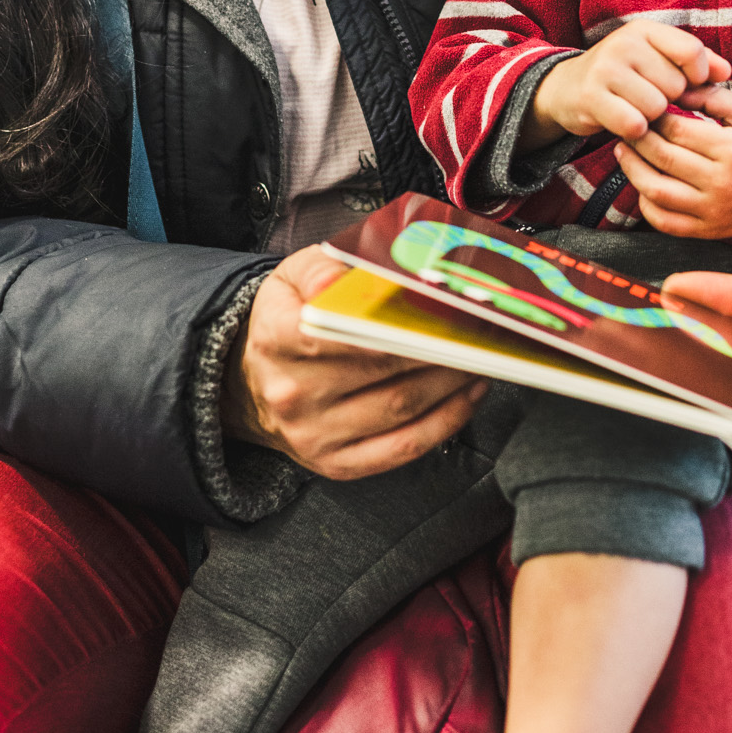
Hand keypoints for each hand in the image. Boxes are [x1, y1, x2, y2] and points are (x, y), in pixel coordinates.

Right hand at [223, 247, 487, 479]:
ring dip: (451, 382)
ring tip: (481, 355)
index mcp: (276, 339)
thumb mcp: (289, 279)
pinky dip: (445, 422)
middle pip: (380, 369)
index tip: (434, 309)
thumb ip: (322, 268)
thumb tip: (349, 280)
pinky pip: (402, 448)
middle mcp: (292, 393)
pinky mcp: (337, 465)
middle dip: (437, 347)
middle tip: (477, 327)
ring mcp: (314, 436)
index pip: (335, 332)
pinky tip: (468, 395)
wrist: (250, 385)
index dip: (388, 323)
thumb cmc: (285, 322)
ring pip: (399, 409)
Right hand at [526, 21, 730, 151]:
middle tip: (648, 98)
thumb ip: (693, 62)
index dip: (698, 75)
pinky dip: (634, 130)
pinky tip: (624, 123)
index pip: (691, 51)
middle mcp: (624, 43)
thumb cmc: (623, 76)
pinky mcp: (591, 96)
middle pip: (676, 84)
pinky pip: (634, 123)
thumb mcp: (655, 59)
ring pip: (657, 107)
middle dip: (668, 100)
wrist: (566, 89)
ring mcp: (606, 69)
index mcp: (644, 30)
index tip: (687, 85)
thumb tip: (726, 72)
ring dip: (651, 118)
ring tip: (635, 109)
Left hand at [612, 87, 731, 237]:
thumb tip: (673, 90)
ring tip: (624, 152)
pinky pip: (666, 222)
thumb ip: (711, 96)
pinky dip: (646, 204)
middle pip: (664, 158)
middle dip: (638, 139)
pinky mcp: (708, 231)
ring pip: (658, 192)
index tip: (645, 106)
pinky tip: (641, 185)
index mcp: (731, 149)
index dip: (654, 117)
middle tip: (627, 125)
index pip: (677, 130)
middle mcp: (720, 182)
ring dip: (633, 170)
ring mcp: (713, 210)